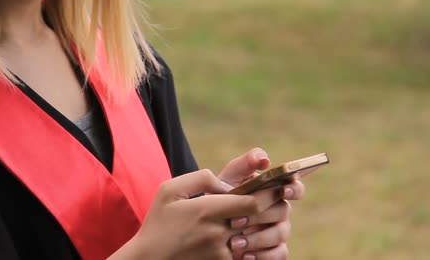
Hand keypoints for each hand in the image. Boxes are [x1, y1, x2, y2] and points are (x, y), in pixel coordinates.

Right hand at [109, 169, 282, 259]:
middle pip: (258, 220)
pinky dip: (254, 247)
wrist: (148, 259)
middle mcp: (216, 233)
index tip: (276, 186)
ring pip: (256, 239)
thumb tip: (225, 183)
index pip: (251, 201)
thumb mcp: (170, 190)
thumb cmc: (158, 222)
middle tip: (281, 200)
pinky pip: (246, 256)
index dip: (269, 194)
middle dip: (273, 208)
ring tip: (271, 219)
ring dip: (266, 229)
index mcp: (206, 210)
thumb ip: (200, 178)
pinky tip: (253, 238)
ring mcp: (219, 253)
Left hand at [218, 148, 305, 259]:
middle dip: (259, 215)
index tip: (283, 190)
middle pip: (283, 211)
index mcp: (275, 190)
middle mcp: (280, 210)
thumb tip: (265, 159)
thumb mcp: (230, 176)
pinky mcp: (274, 250)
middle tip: (236, 221)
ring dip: (257, 238)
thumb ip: (246, 163)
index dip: (294, 188)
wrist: (208, 220)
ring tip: (234, 243)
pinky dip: (263, 256)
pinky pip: (278, 254)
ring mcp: (279, 231)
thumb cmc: (223, 194)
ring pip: (280, 234)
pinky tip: (244, 256)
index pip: (295, 187)